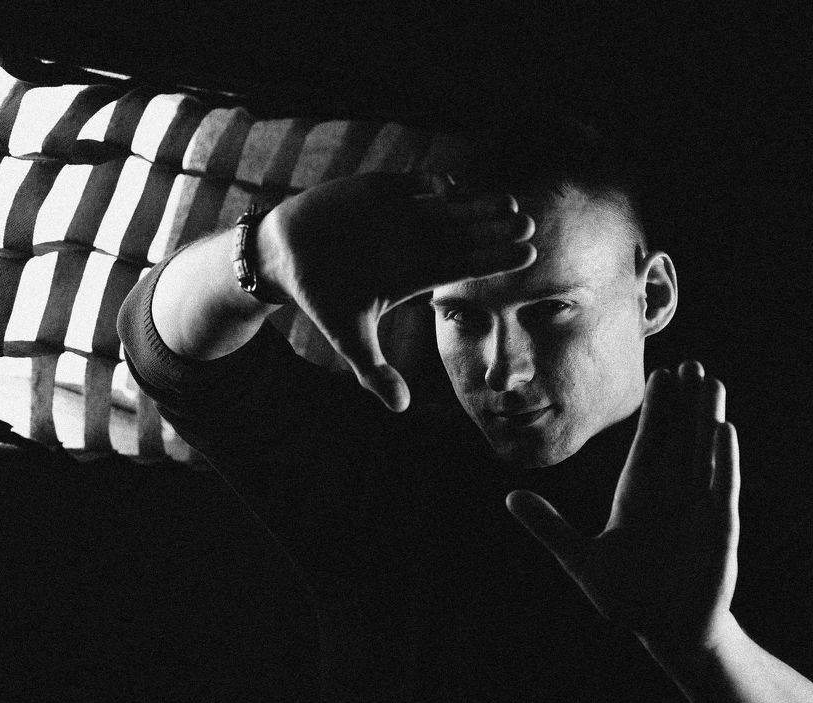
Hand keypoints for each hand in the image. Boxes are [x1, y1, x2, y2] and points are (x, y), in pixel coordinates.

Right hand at [258, 172, 536, 410]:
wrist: (284, 258)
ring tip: (508, 201)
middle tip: (528, 224)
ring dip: (478, 203)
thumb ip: (374, 370)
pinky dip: (435, 183)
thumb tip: (401, 409)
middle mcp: (418, 242)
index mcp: (419, 273)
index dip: (496, 260)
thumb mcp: (348, 337)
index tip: (528, 255)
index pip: (467, 266)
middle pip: (468, 234)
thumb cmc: (321, 297)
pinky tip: (452, 187)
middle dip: (497, 229)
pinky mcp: (382, 190)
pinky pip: (417, 184)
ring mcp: (403, 215)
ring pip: (451, 207)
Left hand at [506, 360, 739, 652]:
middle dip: (685, 402)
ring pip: (703, 452)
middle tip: (691, 363)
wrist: (668, 632)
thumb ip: (549, 527)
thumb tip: (510, 497)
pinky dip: (723, 460)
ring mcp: (696, 508)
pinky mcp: (718, 528)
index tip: (659, 374)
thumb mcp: (581, 560)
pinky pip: (721, 486)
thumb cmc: (628, 598)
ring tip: (713, 382)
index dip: (655, 410)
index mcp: (637, 497)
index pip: (648, 443)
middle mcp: (669, 495)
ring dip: (708, 418)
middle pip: (678, 438)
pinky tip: (724, 430)